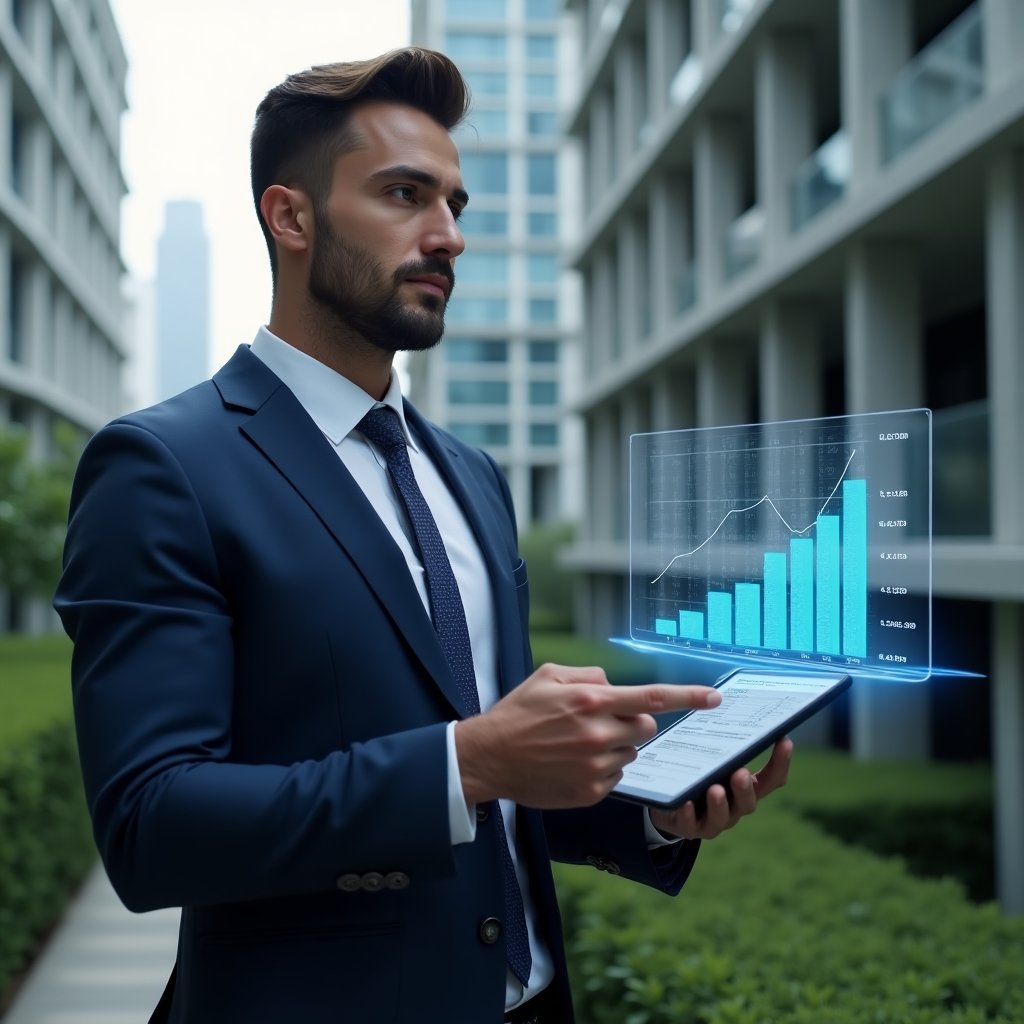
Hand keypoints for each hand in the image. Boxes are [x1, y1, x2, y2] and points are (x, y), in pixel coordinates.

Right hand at [454, 662, 721, 808]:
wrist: (490, 757)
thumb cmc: (518, 713)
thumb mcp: (548, 677)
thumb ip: (588, 676)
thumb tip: (614, 685)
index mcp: (591, 701)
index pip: (653, 698)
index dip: (689, 697)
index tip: (715, 698)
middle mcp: (598, 734)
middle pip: (647, 726)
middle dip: (633, 721)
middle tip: (603, 721)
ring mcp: (596, 766)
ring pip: (631, 752)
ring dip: (615, 745)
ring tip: (577, 743)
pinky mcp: (592, 791)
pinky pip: (616, 775)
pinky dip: (602, 768)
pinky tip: (572, 763)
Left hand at [648, 738, 793, 839]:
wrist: (671, 803)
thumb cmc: (699, 774)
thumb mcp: (712, 757)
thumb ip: (723, 743)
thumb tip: (722, 702)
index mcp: (746, 787)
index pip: (772, 778)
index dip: (780, 762)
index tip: (785, 740)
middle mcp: (734, 806)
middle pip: (749, 802)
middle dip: (745, 788)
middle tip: (740, 773)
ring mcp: (713, 820)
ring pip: (722, 817)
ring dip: (720, 804)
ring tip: (714, 789)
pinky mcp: (689, 828)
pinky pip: (690, 825)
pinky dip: (688, 815)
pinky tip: (685, 803)